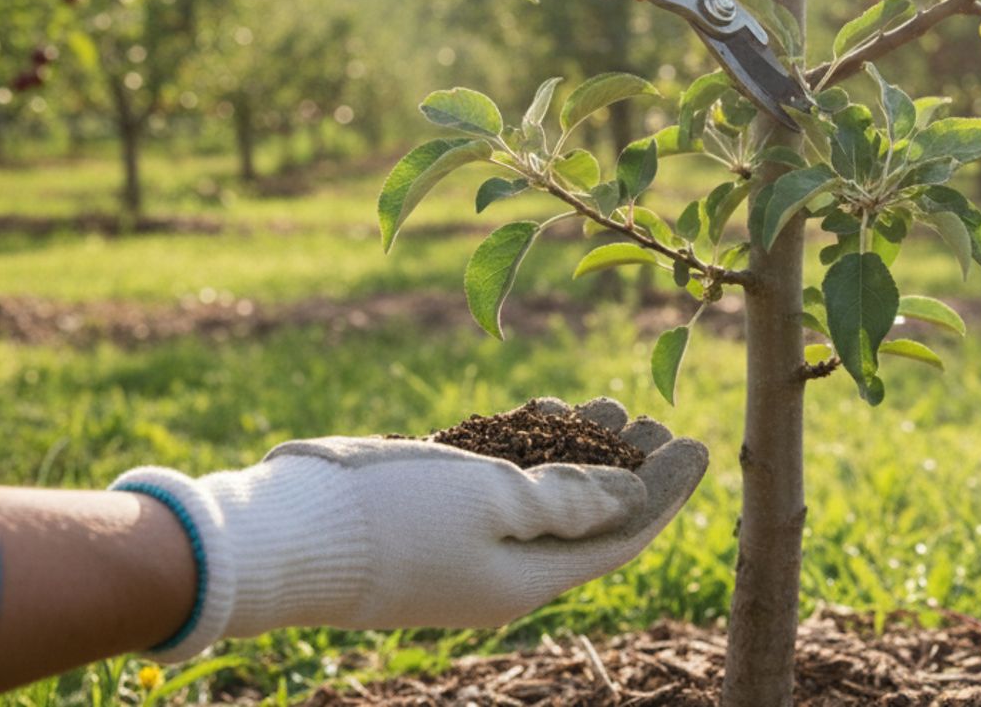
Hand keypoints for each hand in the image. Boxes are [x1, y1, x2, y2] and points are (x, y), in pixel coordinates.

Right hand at [108, 398, 706, 660]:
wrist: (280, 531)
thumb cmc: (392, 515)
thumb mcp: (495, 500)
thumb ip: (568, 500)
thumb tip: (628, 498)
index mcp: (527, 580)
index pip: (621, 538)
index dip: (666, 493)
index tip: (699, 443)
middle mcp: (500, 569)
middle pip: (588, 518)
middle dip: (629, 466)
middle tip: (659, 417)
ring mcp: (461, 544)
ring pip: (543, 494)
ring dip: (581, 449)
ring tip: (613, 401)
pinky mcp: (426, 513)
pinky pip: (497, 483)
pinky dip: (527, 447)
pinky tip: (542, 411)